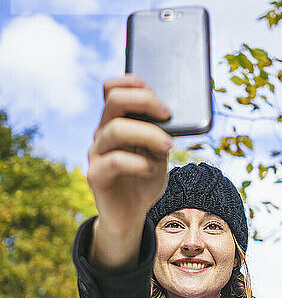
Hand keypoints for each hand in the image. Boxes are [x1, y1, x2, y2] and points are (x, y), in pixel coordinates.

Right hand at [88, 73, 172, 236]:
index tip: (160, 95)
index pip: (113, 89)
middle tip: (168, 114)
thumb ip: (160, 134)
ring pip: (115, 129)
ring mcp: (97, 153)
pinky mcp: (95, 175)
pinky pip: (114, 161)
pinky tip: (151, 168)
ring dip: (147, 133)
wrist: (131, 215)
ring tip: (169, 146)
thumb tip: (170, 118)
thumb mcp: (159, 153)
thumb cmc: (145, 180)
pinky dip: (137, 162)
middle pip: (114, 100)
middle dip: (144, 100)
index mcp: (116, 122)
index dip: (134, 83)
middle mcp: (103, 133)